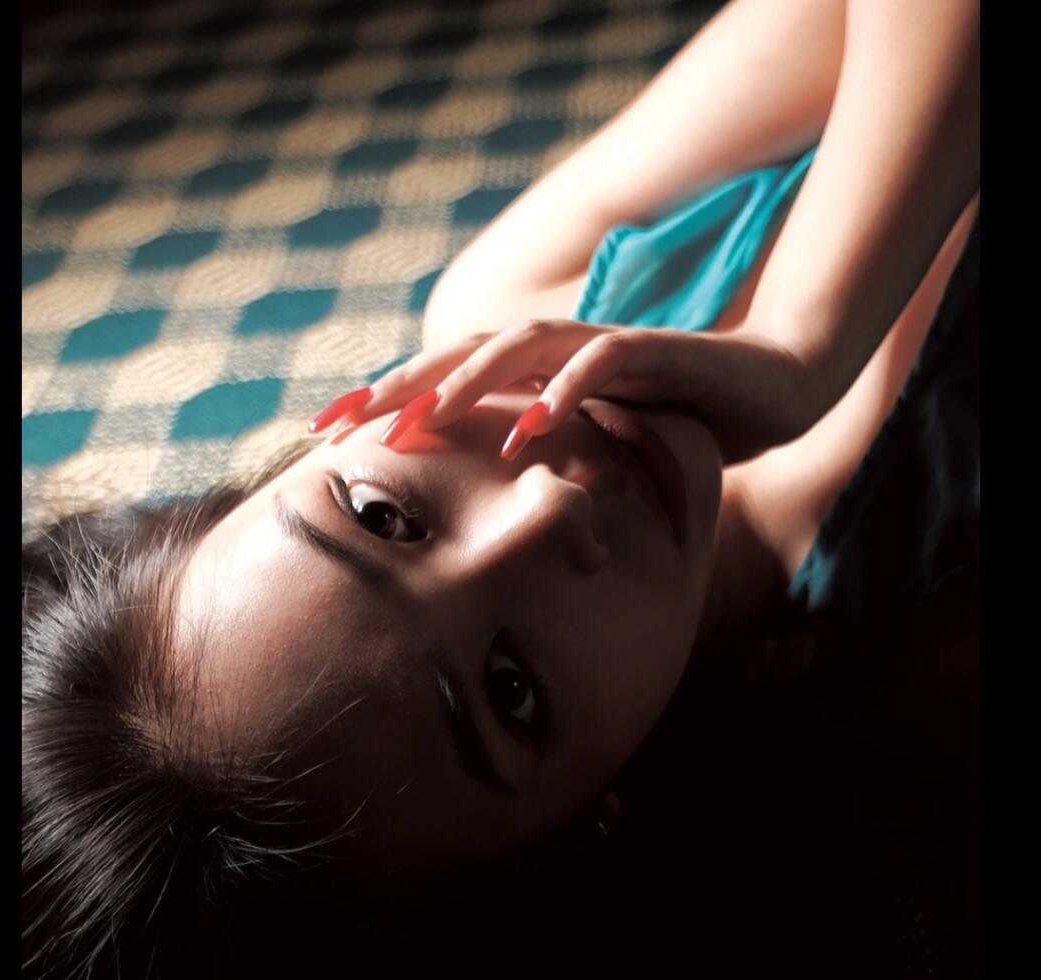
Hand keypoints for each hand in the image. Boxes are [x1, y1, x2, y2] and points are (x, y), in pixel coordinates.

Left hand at [309, 320, 822, 465]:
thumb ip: (541, 467)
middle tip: (338, 425)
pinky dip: (562, 391)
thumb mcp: (597, 455)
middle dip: (396, 385)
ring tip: (416, 422)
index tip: (323, 434)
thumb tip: (479, 515)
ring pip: (518, 348)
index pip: (447, 377)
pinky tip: (527, 427)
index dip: (384, 398)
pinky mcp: (657, 352)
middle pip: (461, 352)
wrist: (775, 389)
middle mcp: (561, 350)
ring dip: (463, 383)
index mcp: (538, 371)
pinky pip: (601, 362)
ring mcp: (605, 344)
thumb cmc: (679, 428)